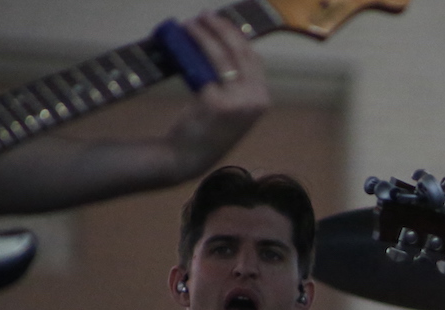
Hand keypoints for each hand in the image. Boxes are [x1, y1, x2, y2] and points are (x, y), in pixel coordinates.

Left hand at [165, 11, 270, 181]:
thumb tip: (223, 47)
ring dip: (205, 33)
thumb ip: (236, 84)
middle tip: (205, 16)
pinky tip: (182, 40)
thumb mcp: (232, 108)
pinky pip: (204, 66)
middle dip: (222, 29)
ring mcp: (237, 102)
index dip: (237, 37)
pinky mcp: (216, 102)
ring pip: (222, 55)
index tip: (220, 23)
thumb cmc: (207, 131)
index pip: (253, 59)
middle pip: (241, 52)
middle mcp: (256, 100)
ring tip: (191, 23)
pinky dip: (193, 48)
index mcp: (262, 99)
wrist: (188, 157)